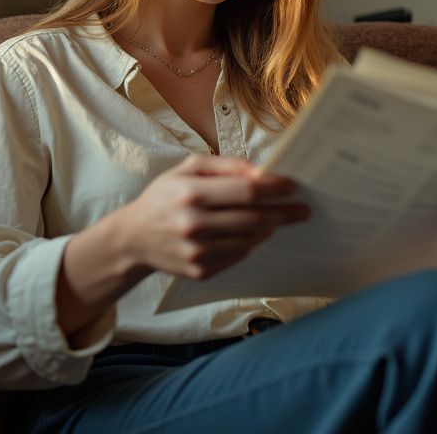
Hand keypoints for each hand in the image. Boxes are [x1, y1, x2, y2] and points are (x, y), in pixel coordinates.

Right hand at [114, 154, 309, 280]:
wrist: (134, 237)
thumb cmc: (165, 196)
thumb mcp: (187, 169)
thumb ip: (225, 165)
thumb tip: (260, 170)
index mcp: (191, 193)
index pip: (246, 191)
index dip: (275, 189)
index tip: (294, 186)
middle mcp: (194, 224)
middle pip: (254, 219)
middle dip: (284, 213)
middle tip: (302, 209)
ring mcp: (197, 252)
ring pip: (250, 240)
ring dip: (268, 229)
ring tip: (276, 219)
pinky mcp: (200, 271)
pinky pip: (238, 256)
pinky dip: (249, 244)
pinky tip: (251, 234)